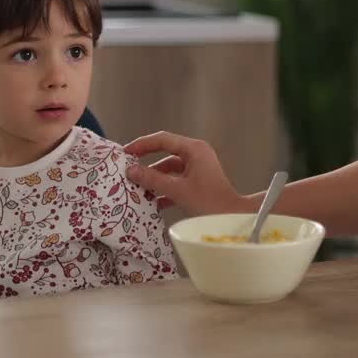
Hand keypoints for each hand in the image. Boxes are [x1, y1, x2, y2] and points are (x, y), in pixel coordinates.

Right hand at [123, 131, 248, 215]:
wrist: (232, 218)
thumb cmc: (210, 202)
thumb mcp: (177, 190)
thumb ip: (153, 179)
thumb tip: (131, 170)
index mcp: (194, 149)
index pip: (162, 139)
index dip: (142, 144)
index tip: (126, 152)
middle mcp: (196, 154)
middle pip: (165, 153)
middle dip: (146, 163)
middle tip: (127, 168)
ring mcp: (197, 168)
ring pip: (169, 169)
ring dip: (154, 179)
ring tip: (136, 187)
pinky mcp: (197, 181)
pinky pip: (175, 180)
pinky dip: (164, 188)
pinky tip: (152, 201)